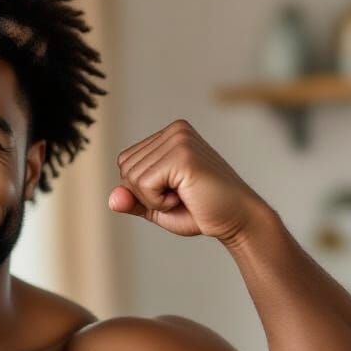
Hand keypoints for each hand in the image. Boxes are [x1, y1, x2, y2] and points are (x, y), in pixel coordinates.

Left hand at [110, 119, 269, 243]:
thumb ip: (132, 199)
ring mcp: (179, 139)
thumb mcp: (156, 206)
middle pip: (125, 168)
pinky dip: (159, 202)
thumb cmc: (202, 211)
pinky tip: (185, 197)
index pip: (125, 162)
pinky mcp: (182, 155)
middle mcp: (175, 130)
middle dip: (146, 194)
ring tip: (185, 195)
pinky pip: (144, 185)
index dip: (141, 189)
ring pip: (131, 178)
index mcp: (169, 135)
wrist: (238, 220)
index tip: (174, 192)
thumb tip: (112, 198)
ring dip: (154, 199)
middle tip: (181, 196)